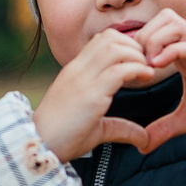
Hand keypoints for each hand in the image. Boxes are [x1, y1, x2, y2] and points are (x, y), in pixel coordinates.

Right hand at [31, 28, 158, 159]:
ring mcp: (83, 80)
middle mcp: (78, 70)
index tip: (139, 63)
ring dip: (137, 56)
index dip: (125, 44)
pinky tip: (146, 78)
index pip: (101, 40)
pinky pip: (118, 70)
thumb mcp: (96, 128)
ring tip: (147, 71)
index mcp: (75, 72)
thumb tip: (145, 140)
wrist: (38, 147)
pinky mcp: (90, 95)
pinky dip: (137, 69)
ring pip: (115, 48)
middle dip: (134, 46)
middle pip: (110, 37)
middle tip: (147, 65)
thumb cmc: (62, 139)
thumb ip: (120, 127)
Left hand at [130, 12, 185, 152]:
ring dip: (154, 40)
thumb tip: (141, 146)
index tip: (132, 66)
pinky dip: (168, 52)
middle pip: (165, 16)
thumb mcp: (184, 120)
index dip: (141, 41)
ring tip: (148, 65)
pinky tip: (158, 68)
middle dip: (145, 35)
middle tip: (137, 62)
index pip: (158, 27)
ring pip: (173, 22)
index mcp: (185, 53)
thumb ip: (162, 128)